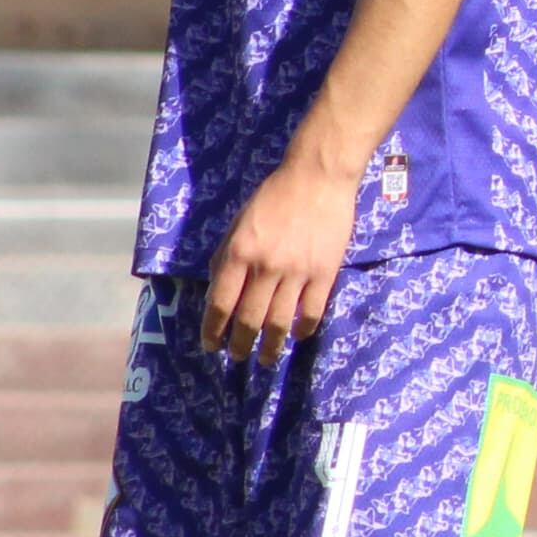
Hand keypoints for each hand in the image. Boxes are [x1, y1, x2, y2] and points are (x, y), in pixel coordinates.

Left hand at [204, 158, 358, 364]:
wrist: (318, 177)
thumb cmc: (273, 197)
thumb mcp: (238, 223)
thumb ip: (226, 257)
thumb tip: (217, 293)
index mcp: (239, 253)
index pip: (220, 304)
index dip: (213, 331)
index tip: (211, 346)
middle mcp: (266, 267)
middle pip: (249, 320)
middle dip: (240, 345)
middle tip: (238, 357)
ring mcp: (297, 271)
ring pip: (280, 323)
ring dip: (271, 347)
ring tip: (267, 359)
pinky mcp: (325, 272)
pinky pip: (312, 311)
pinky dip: (303, 328)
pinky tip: (297, 334)